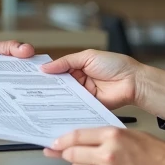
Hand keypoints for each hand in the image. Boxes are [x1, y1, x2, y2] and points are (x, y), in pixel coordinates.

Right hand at [40, 49, 164, 115]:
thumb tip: (46, 67)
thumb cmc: (115, 64)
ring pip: (65, 96)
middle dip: (47, 87)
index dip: (45, 73)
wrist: (133, 81)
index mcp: (77, 67)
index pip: (57, 70)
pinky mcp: (88, 105)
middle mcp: (78, 81)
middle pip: (59, 85)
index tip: (31, 76)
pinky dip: (67, 107)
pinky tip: (57, 108)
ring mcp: (83, 94)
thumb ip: (66, 62)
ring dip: (55, 98)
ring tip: (40, 99)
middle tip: (31, 90)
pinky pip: (75, 106)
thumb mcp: (88, 57)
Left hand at [45, 127, 164, 164]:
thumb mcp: (128, 134)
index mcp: (112, 135)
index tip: (54, 143)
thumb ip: (104, 136)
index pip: (76, 136)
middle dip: (67, 154)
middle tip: (64, 154)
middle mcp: (107, 153)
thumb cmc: (155, 152)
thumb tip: (81, 140)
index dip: (61, 140)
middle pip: (72, 154)